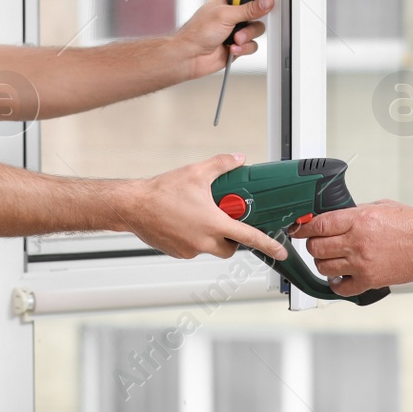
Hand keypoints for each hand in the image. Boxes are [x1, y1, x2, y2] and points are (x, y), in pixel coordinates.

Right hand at [120, 154, 288, 260]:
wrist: (134, 206)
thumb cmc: (161, 192)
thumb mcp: (196, 172)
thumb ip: (222, 164)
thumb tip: (237, 159)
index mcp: (213, 224)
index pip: (249, 237)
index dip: (268, 245)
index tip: (279, 251)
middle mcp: (203, 241)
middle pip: (230, 248)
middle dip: (232, 239)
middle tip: (225, 221)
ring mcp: (190, 249)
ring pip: (210, 248)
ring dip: (210, 237)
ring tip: (197, 216)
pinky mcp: (178, 253)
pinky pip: (193, 248)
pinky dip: (194, 238)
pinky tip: (183, 222)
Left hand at [173, 0, 272, 79]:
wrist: (190, 57)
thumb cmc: (197, 32)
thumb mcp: (225, 15)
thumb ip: (248, 9)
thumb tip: (266, 1)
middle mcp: (233, 13)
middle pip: (257, 9)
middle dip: (253, 18)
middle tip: (249, 19)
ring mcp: (236, 29)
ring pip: (257, 28)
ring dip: (247, 35)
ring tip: (235, 38)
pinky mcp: (239, 44)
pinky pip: (253, 44)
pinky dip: (244, 47)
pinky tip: (232, 47)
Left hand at [289, 199, 412, 295]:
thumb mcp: (381, 206)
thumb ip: (355, 212)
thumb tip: (333, 217)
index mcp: (359, 220)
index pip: (319, 224)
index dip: (303, 226)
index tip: (299, 228)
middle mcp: (357, 242)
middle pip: (316, 246)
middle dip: (312, 243)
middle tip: (318, 241)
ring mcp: (361, 264)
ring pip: (323, 267)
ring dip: (322, 262)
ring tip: (331, 257)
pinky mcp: (369, 281)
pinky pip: (340, 288)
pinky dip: (335, 283)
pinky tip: (339, 276)